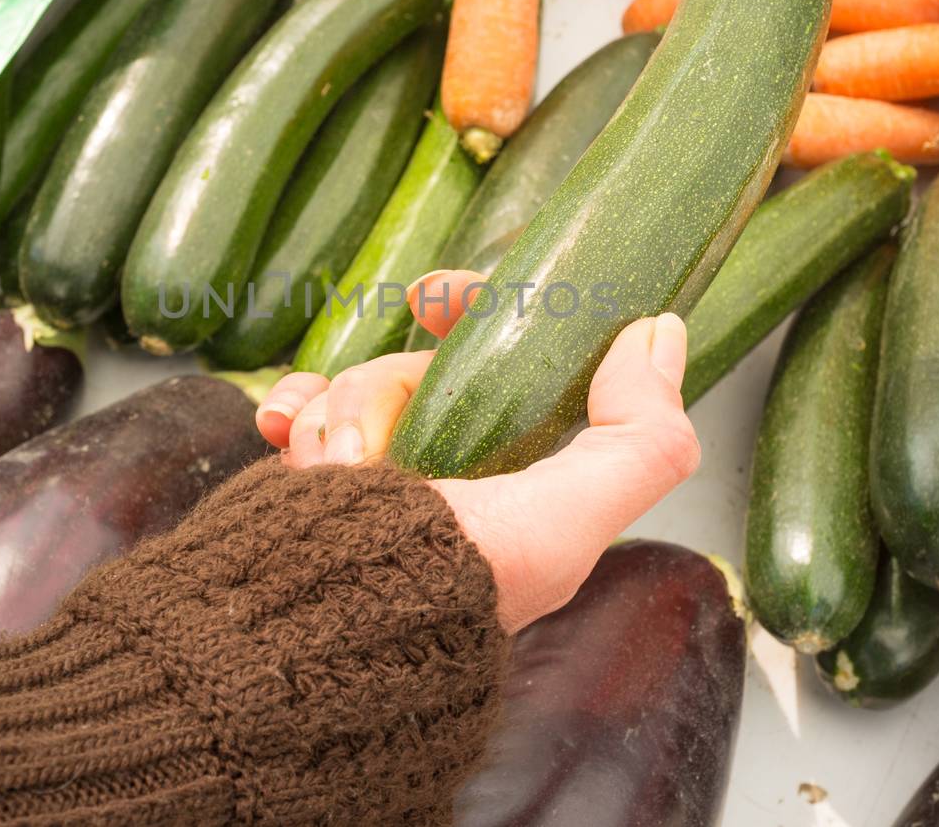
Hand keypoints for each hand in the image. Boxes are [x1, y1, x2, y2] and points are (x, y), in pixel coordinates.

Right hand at [254, 270, 700, 632]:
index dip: (481, 313)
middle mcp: (449, 481)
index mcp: (516, 486)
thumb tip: (660, 335)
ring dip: (337, 413)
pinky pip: (298, 414)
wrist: (312, 642)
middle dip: (388, 383)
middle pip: (422, 373)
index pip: (512, 370)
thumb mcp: (568, 520)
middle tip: (367, 416)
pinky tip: (278, 429)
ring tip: (332, 470)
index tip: (435, 296)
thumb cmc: (448, 590)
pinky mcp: (311, 487)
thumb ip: (638, 438)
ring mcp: (376, 482)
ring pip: (355, 390)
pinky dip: (289, 412)